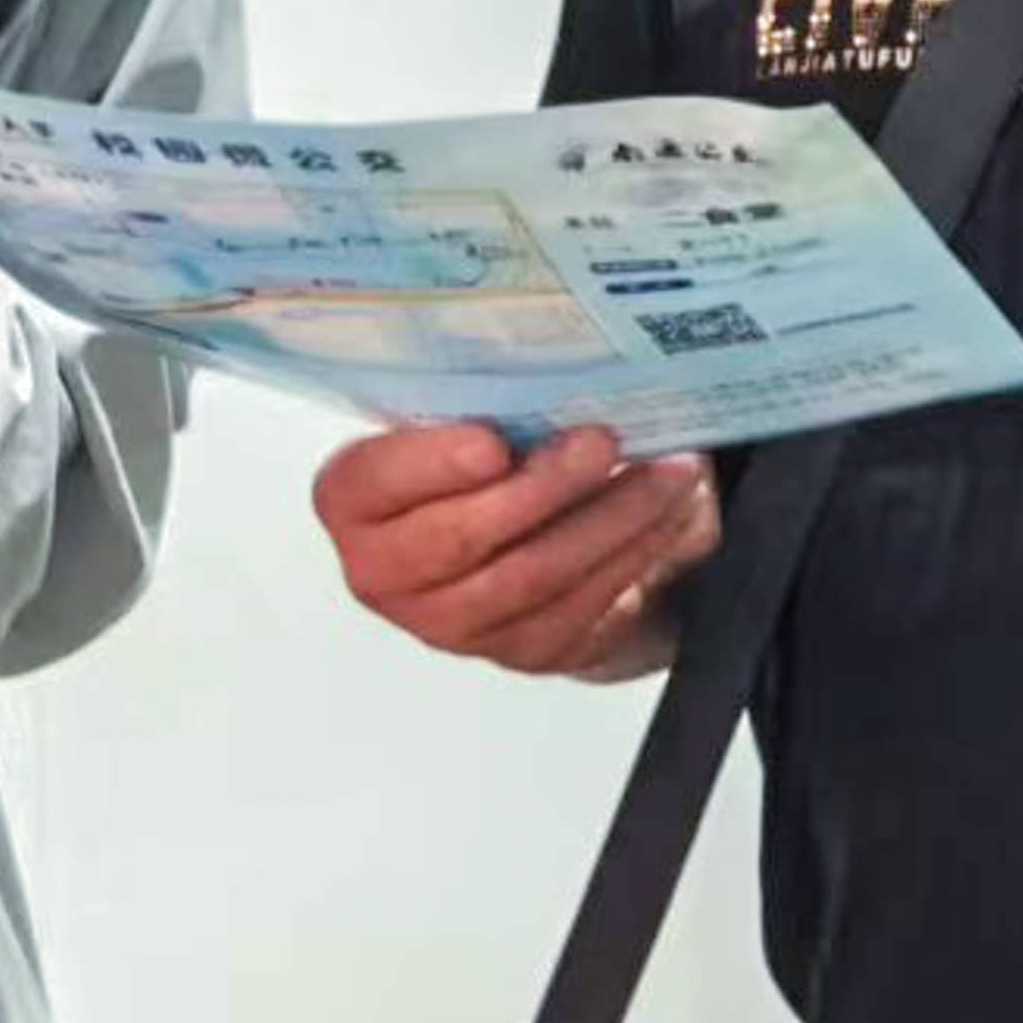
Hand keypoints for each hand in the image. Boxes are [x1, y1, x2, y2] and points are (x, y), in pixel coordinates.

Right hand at [317, 423, 719, 677]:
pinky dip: (633, 554)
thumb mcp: (455, 415)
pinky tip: (669, 515)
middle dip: (543, 488)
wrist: (510, 535)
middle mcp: (385, 573)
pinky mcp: (518, 651)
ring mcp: (450, 625)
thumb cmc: (474, 456)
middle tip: (602, 441)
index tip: (494, 442)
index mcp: (353, 500)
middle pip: (463, 539)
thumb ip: (472, 402)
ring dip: (611, 520)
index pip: (379, 482)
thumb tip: (547, 371)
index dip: (435, 466)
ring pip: (534, 576)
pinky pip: (579, 606)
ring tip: (666, 472)